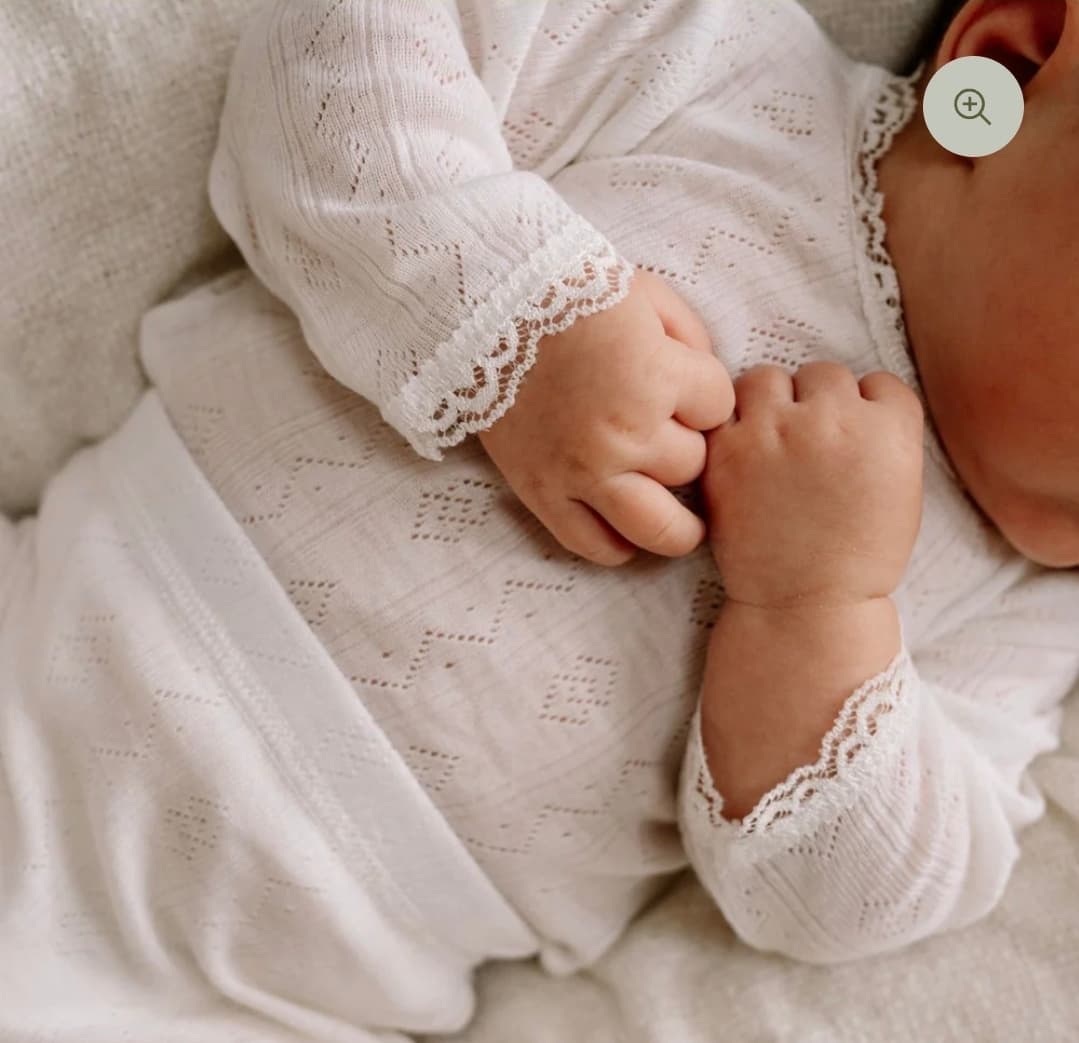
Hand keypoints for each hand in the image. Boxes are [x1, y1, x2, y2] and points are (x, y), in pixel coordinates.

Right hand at [478, 269, 734, 564]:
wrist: (486, 308)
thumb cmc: (569, 293)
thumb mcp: (648, 294)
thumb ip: (690, 340)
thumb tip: (706, 390)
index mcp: (654, 377)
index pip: (718, 407)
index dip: (708, 397)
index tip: (688, 389)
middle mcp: (624, 433)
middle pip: (692, 465)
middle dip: (686, 446)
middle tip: (668, 436)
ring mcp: (582, 470)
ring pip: (659, 525)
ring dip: (676, 522)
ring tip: (679, 521)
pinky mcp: (542, 492)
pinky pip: (593, 544)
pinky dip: (617, 546)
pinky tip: (626, 532)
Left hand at [702, 361, 924, 609]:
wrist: (807, 604)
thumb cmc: (859, 557)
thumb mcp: (902, 491)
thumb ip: (884, 437)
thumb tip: (854, 402)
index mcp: (890, 430)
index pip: (879, 384)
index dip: (864, 409)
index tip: (852, 438)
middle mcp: (835, 420)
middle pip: (823, 374)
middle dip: (816, 402)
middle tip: (806, 443)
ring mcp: (777, 431)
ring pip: (768, 377)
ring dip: (769, 401)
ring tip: (768, 440)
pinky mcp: (729, 449)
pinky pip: (726, 407)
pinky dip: (732, 426)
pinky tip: (740, 454)